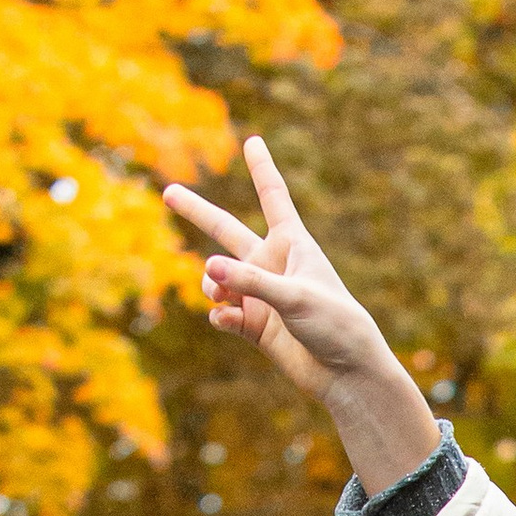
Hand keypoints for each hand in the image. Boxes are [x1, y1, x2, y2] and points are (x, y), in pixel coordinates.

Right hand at [162, 138, 440, 493]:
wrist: (347, 374)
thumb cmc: (334, 325)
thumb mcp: (294, 298)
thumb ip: (249, 282)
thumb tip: (206, 269)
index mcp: (293, 244)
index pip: (272, 196)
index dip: (261, 168)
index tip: (254, 141)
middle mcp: (272, 265)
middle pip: (226, 231)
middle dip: (197, 212)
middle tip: (168, 192)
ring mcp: (262, 295)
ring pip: (218, 279)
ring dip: (212, 285)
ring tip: (221, 296)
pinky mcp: (256, 326)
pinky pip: (224, 313)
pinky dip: (221, 316)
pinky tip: (226, 320)